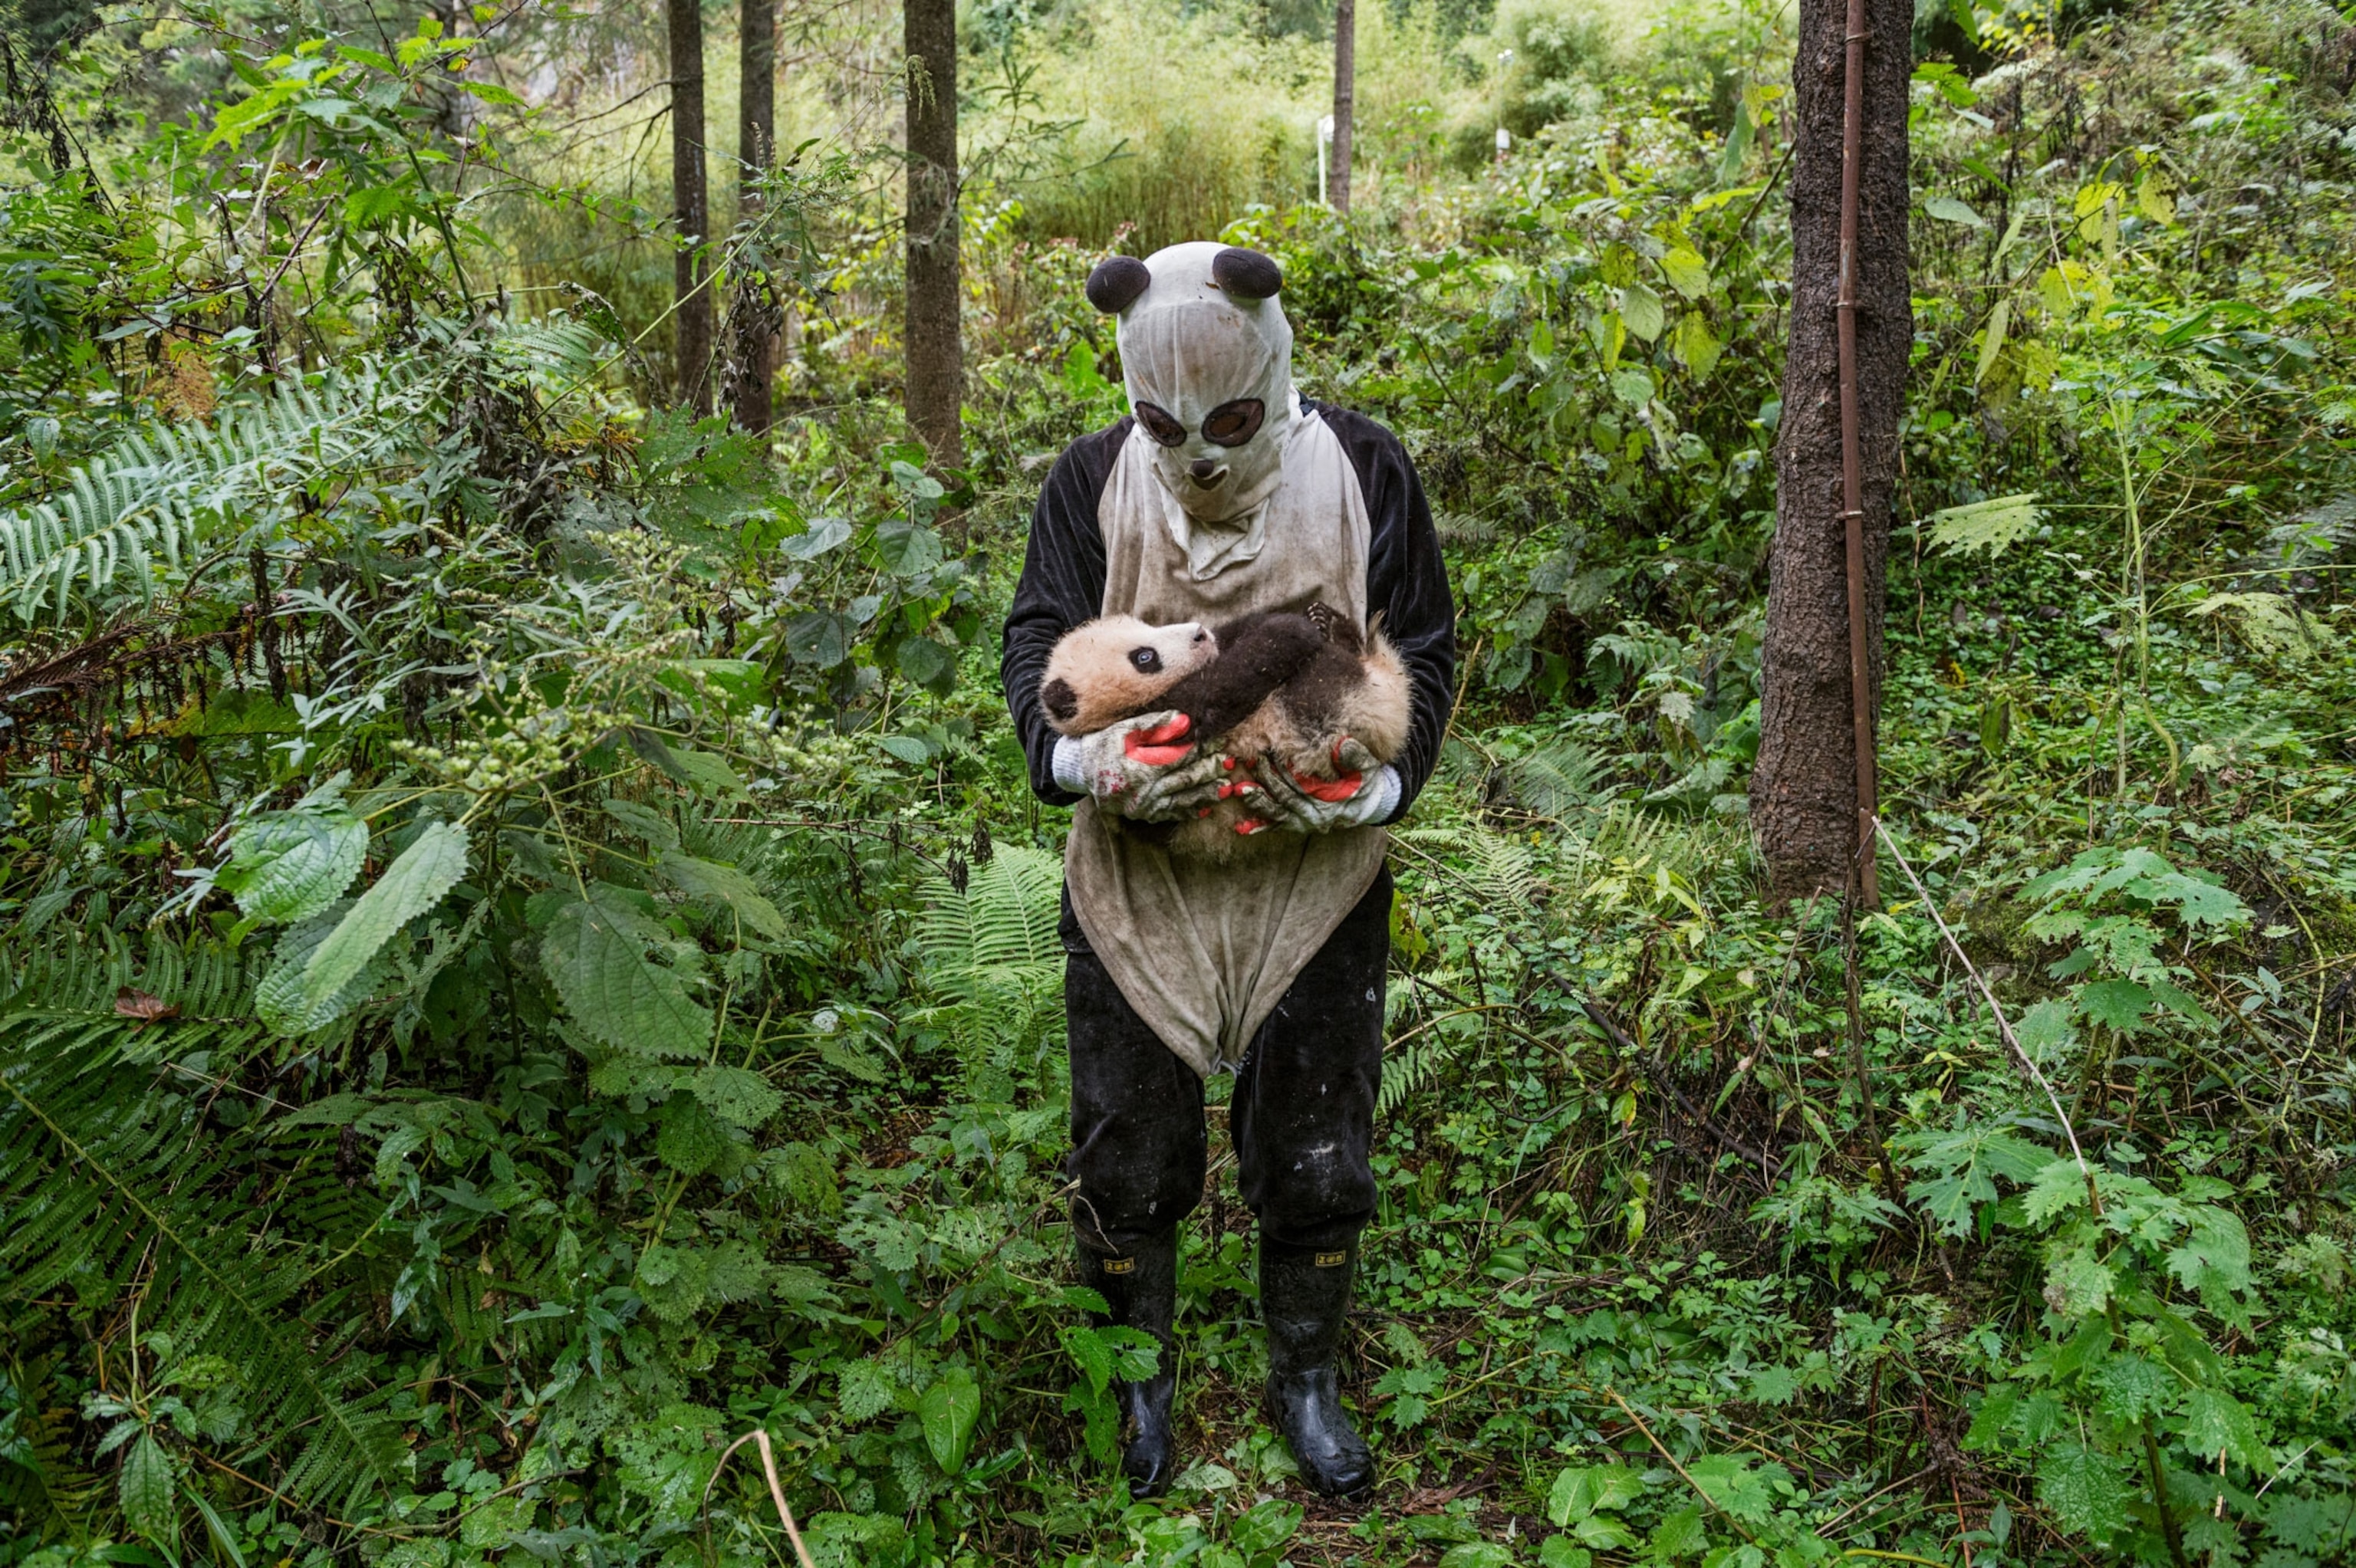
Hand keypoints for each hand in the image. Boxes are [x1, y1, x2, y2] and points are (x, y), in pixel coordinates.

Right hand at [1053, 711, 1227, 821]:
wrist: (1082, 771)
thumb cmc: (1105, 745)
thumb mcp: (1126, 730)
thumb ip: (1155, 725)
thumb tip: (1185, 720)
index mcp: (1141, 768)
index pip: (1181, 757)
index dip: (1202, 749)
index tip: (1220, 742)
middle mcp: (1144, 791)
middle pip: (1186, 779)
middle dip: (1210, 770)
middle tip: (1230, 763)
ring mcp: (1145, 806)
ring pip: (1183, 799)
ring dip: (1207, 793)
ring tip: (1227, 787)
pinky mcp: (1144, 815)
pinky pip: (1171, 813)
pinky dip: (1190, 810)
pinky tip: (1206, 806)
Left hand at [1239, 738, 1401, 834]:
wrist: (1368, 805)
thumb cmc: (1364, 782)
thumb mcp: (1366, 768)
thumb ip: (1355, 756)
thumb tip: (1342, 745)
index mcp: (1329, 800)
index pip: (1302, 783)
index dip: (1286, 768)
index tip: (1273, 752)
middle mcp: (1314, 815)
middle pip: (1286, 796)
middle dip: (1268, 779)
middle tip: (1254, 762)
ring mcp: (1304, 822)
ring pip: (1277, 813)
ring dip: (1258, 802)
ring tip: (1241, 789)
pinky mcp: (1297, 825)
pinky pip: (1276, 826)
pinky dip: (1260, 826)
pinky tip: (1242, 827)